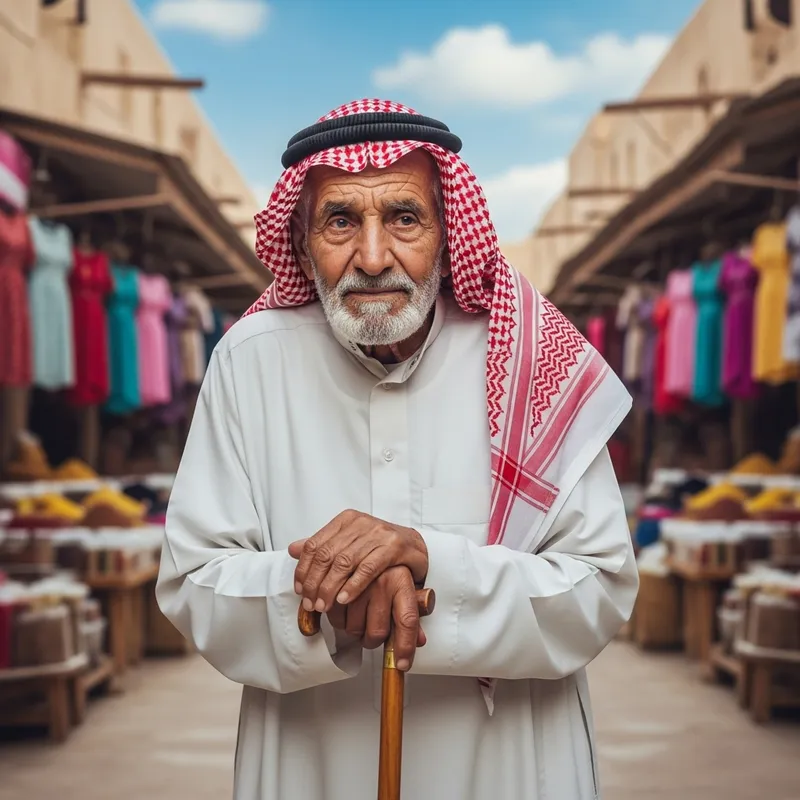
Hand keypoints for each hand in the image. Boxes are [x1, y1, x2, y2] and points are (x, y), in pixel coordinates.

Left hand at [288, 509, 427, 613]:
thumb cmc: (381, 546)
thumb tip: (292, 550)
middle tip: (310, 604)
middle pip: (327, 555)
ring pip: (344, 562)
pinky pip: (368, 568)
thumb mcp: (350, 543)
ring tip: (324, 605)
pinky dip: (353, 585)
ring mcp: (378, 533)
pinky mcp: (393, 546)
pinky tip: (344, 599)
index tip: (300, 590)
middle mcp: (360, 523)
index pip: (315, 544)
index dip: (304, 569)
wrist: (416, 546)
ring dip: (330, 587)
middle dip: (314, 583)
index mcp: (346, 520)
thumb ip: (323, 546)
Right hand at [327, 566, 425, 670]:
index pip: (408, 620)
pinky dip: (335, 618)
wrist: (369, 535)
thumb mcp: (407, 582)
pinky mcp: (338, 578)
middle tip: (371, 635)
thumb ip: (412, 611)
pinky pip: (333, 613)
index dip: (405, 646)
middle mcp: (381, 580)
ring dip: (353, 631)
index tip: (402, 664)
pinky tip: (341, 610)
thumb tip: (421, 641)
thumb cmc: (389, 561)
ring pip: (352, 627)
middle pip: (377, 631)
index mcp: (402, 580)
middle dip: (372, 641)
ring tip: (356, 619)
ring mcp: (358, 580)